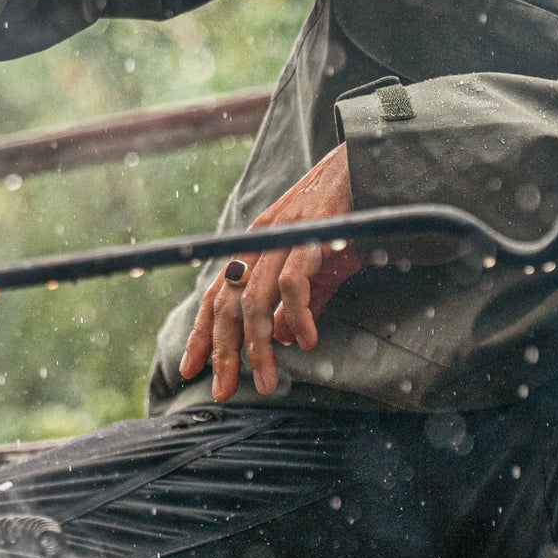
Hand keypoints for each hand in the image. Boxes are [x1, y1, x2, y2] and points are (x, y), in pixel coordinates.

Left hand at [180, 143, 358, 401]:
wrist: (367, 166)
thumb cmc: (344, 216)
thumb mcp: (319, 265)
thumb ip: (303, 302)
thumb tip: (287, 339)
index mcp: (254, 247)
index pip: (216, 295)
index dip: (201, 333)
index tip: (189, 371)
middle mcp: (259, 241)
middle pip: (228, 304)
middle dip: (224, 352)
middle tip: (225, 392)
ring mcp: (283, 236)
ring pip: (255, 300)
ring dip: (259, 347)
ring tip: (268, 382)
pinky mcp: (310, 232)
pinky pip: (292, 282)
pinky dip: (298, 314)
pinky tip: (307, 342)